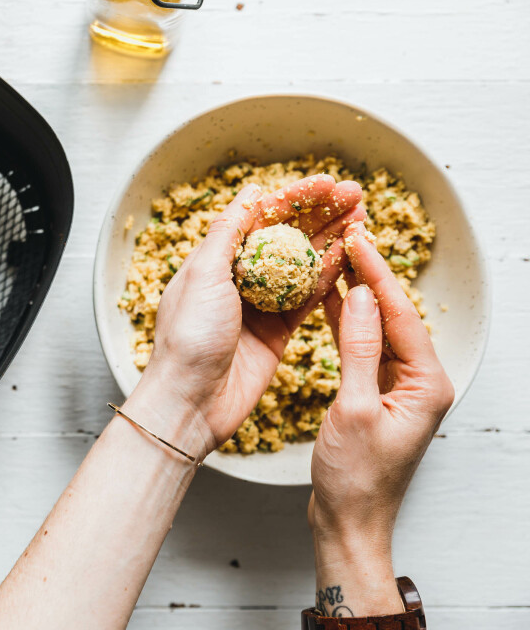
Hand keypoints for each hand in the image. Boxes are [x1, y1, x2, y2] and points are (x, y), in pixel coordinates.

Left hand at [123, 175, 364, 459]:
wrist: (192, 400)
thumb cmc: (188, 337)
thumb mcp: (203, 276)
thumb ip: (228, 234)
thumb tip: (249, 192)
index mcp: (215, 260)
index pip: (260, 216)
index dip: (294, 197)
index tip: (326, 182)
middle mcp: (238, 278)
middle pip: (286, 236)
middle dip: (321, 213)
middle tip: (356, 194)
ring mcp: (261, 305)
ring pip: (303, 264)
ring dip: (333, 239)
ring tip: (363, 217)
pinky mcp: (278, 331)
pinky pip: (310, 298)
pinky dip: (331, 276)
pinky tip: (353, 254)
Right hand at [308, 221, 453, 615]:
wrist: (348, 520)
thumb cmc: (355, 477)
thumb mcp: (354, 408)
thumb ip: (358, 349)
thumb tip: (361, 297)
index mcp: (426, 384)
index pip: (401, 315)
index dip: (378, 274)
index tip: (358, 239)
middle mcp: (419, 382)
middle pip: (394, 317)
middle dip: (370, 276)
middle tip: (347, 237)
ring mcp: (399, 388)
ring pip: (378, 329)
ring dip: (357, 297)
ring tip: (336, 258)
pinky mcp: (378, 394)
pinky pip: (365, 348)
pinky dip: (347, 324)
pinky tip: (331, 301)